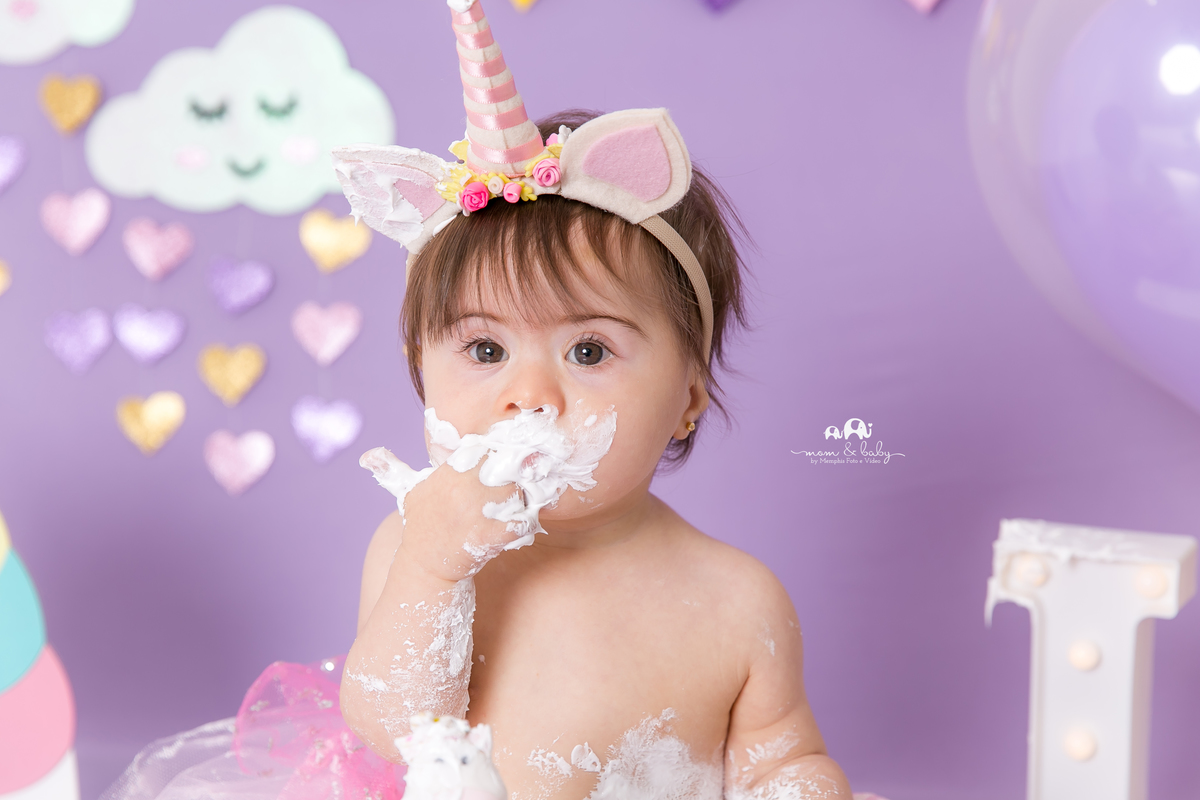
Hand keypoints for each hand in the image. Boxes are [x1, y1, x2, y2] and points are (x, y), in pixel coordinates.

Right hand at [397, 458, 525, 582]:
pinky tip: (514, 528)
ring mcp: (477, 512)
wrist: (425, 568)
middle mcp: (463, 488)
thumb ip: (394, 467)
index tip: (497, 467)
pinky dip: (525, 525)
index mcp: (448, 472)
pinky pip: (524, 521)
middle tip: (510, 489)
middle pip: (506, 466)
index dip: (495, 457)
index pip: (484, 448)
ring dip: (521, 500)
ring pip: (519, 492)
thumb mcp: (409, 491)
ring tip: (512, 509)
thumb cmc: (421, 525)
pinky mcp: (491, 536)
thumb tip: (367, 455)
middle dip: (513, 475)